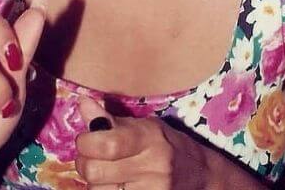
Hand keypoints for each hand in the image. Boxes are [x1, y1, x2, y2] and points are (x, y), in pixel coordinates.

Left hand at [73, 96, 213, 189]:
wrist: (201, 176)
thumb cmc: (169, 145)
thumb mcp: (146, 126)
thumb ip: (111, 120)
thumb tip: (82, 103)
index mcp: (149, 139)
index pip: (106, 144)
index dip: (86, 142)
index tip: (87, 139)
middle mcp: (151, 167)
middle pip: (94, 171)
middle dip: (85, 163)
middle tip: (92, 158)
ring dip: (94, 182)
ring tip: (106, 173)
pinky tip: (115, 185)